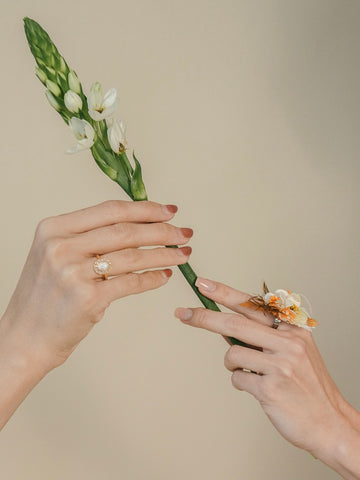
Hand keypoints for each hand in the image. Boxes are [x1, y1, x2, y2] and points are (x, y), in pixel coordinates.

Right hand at [2, 200, 192, 370]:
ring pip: (133, 256)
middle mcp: (62, 247)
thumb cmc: (45, 296)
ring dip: (164, 254)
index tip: (169, 211)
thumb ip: (88, 237)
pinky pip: (131, 283)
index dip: (145, 208)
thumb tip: (138, 224)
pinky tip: (165, 276)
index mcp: (54, 228)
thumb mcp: (55, 254)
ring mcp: (74, 273)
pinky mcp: (88, 299)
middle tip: (184, 233)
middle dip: (163, 231)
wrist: (25, 337)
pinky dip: (153, 278)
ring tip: (183, 254)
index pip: (110, 210)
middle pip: (126, 231)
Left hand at [175, 278, 359, 477]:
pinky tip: (259, 389)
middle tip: (182, 313)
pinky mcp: (271, 388)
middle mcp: (289, 342)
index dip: (224, 292)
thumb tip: (223, 325)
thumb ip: (260, 336)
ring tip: (252, 373)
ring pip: (232, 354)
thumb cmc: (306, 385)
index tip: (202, 284)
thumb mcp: (291, 351)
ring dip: (232, 364)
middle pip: (234, 324)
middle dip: (204, 318)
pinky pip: (237, 378)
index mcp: (293, 328)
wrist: (329, 422)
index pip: (252, 304)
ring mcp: (281, 365)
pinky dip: (240, 382)